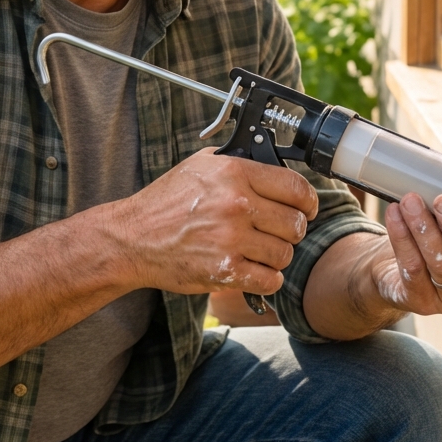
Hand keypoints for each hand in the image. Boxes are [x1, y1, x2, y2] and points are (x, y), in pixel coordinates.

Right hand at [112, 148, 318, 297]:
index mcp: (234, 173)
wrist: (133, 238)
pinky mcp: (225, 270)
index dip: (308, 200)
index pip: (295, 187)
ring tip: (259, 251)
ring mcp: (231, 239)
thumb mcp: (200, 166)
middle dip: (291, 229)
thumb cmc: (165, 202)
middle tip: (278, 231)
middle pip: (295, 223)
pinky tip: (254, 270)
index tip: (307, 208)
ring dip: (277, 255)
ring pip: (285, 253)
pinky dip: (267, 279)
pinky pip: (270, 280)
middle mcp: (237, 204)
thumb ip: (237, 162)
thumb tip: (270, 162)